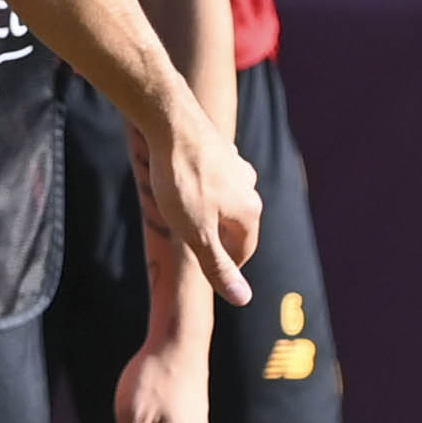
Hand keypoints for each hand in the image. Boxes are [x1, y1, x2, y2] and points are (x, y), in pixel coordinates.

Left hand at [130, 94, 261, 307]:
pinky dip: (203, 188)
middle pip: (237, 226)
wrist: (171, 123)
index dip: (225, 266)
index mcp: (249, 212)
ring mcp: (237, 166)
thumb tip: (243, 299)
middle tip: (190, 242)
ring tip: (184, 213)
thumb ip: (218, 267)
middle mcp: (250, 187)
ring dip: (209, 212)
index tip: (206, 270)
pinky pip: (215, 179)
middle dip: (216, 238)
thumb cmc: (181, 181)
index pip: (243, 251)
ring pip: (226, 201)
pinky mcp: (220, 149)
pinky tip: (184, 184)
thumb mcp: (196, 233)